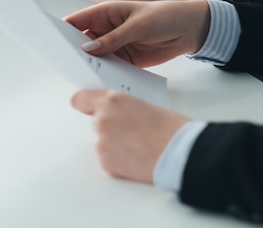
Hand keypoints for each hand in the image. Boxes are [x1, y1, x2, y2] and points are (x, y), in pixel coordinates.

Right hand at [64, 0, 209, 66]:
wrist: (190, 30)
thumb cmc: (164, 16)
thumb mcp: (138, 25)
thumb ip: (113, 38)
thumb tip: (88, 50)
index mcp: (105, 13)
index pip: (77, 21)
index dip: (62, 29)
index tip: (50, 41)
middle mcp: (105, 29)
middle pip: (81, 41)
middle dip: (72, 51)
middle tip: (62, 63)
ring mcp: (114, 45)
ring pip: (94, 57)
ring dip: (88, 65)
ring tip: (79, 76)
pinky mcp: (124, 60)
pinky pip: (109, 68)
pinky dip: (104, 74)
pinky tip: (99, 81)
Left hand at [71, 90, 189, 182]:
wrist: (181, 153)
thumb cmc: (170, 127)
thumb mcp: (142, 103)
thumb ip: (120, 106)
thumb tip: (112, 111)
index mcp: (111, 101)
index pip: (81, 99)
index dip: (86, 104)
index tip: (88, 107)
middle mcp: (102, 120)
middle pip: (95, 121)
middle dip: (109, 126)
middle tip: (131, 131)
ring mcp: (102, 143)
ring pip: (102, 141)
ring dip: (114, 143)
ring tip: (138, 145)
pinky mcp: (106, 163)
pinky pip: (107, 158)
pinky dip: (118, 159)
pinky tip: (137, 157)